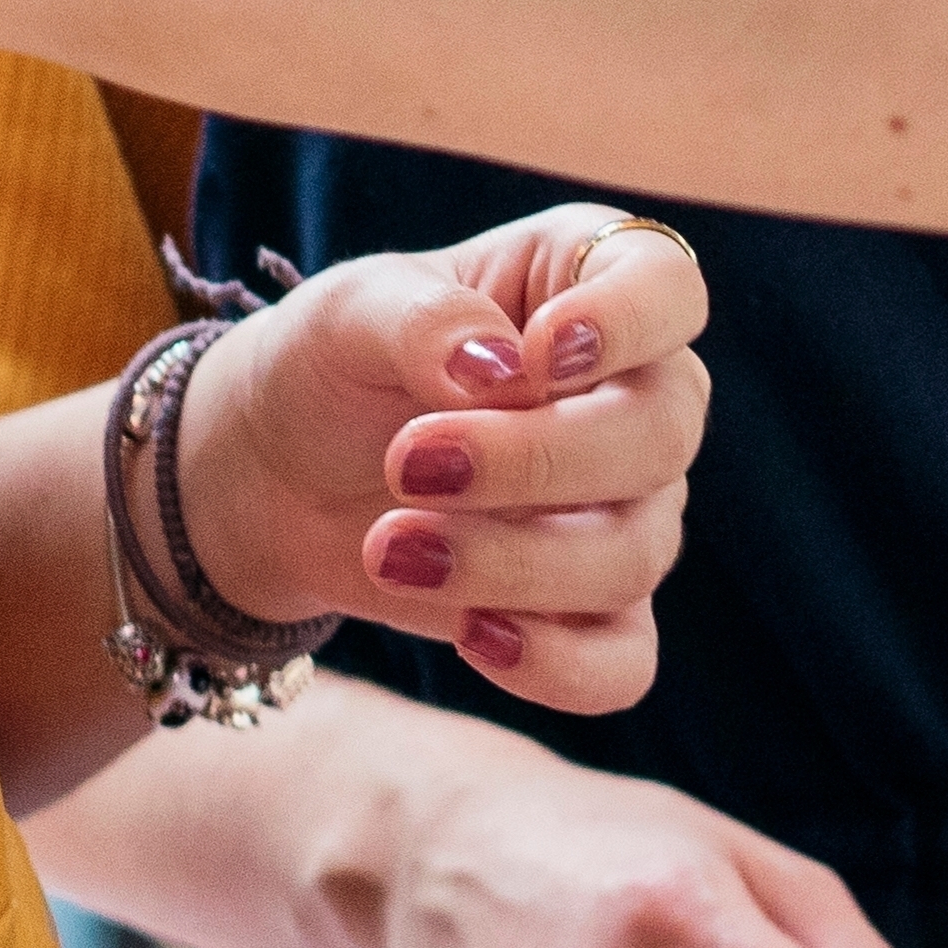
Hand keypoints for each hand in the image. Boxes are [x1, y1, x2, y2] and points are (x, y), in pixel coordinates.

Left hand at [184, 208, 708, 708]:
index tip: (540, 353)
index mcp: (588, 284)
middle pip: (660, 433)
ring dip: (511, 563)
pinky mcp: (591, 608)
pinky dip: (559, 663)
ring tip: (388, 550)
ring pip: (634, 552)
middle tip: (409, 463)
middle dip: (536, 460)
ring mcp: (625, 506)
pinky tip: (473, 639)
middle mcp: (632, 393)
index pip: (669, 291)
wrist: (279, 474)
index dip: (628, 323)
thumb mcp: (349, 313)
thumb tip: (500, 371)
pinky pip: (623, 659)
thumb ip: (425, 323)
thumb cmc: (332, 362)